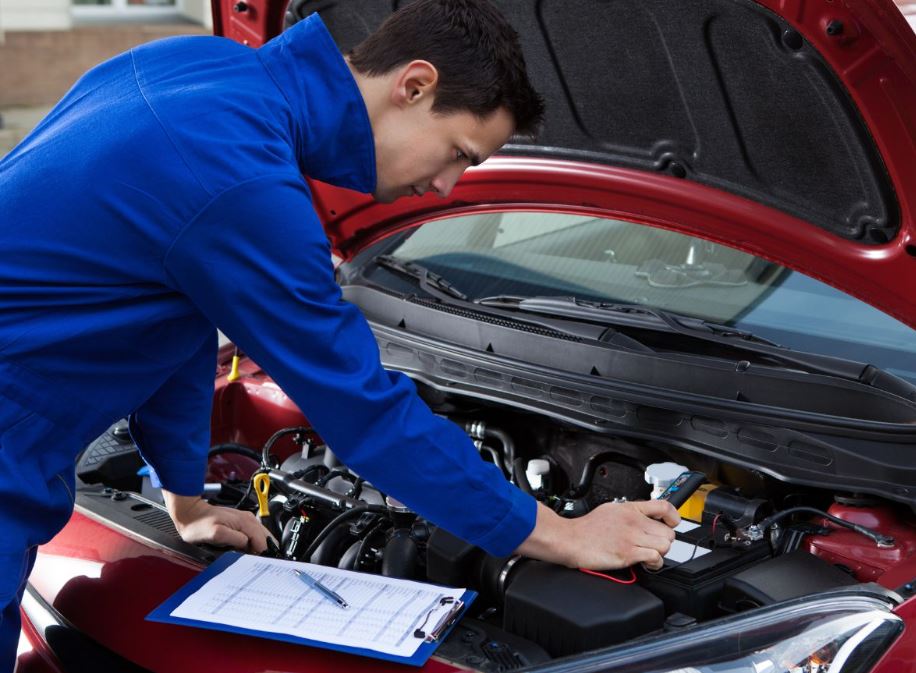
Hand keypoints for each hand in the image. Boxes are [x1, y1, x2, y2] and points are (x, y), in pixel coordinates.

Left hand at [162, 490, 273, 553]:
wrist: (190, 513)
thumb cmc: (199, 524)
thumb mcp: (216, 534)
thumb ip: (235, 539)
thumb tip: (248, 544)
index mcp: (245, 521)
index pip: (263, 540)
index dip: (262, 553)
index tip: (259, 564)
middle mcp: (248, 519)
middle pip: (265, 537)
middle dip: (264, 550)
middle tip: (258, 563)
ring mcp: (244, 520)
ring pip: (261, 536)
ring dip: (260, 548)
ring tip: (254, 559)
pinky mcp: (240, 524)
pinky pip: (253, 535)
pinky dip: (254, 544)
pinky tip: (249, 551)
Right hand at [515, 500, 679, 570]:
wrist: (570, 539)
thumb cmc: (586, 528)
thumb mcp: (610, 510)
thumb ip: (629, 513)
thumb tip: (644, 518)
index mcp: (629, 508)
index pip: (663, 506)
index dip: (674, 516)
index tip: (672, 523)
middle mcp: (633, 521)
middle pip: (668, 532)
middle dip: (663, 541)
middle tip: (653, 545)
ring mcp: (631, 537)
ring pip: (665, 545)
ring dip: (660, 553)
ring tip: (649, 556)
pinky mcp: (627, 553)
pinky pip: (655, 558)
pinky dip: (654, 564)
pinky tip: (645, 563)